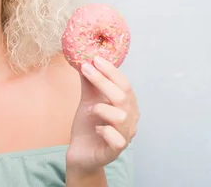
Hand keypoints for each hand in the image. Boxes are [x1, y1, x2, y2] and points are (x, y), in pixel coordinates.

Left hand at [66, 56, 139, 173]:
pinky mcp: (115, 151)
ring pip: (121, 116)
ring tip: (90, 109)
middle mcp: (130, 120)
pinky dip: (106, 131)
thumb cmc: (88, 125)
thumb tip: (84, 60)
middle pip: (122, 97)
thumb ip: (89, 84)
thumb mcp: (88, 101)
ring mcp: (124, 136)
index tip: (95, 59)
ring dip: (102, 108)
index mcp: (126, 106)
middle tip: (86, 69)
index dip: (111, 71)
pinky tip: (97, 128)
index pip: (124, 84)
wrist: (81, 152)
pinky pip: (117, 139)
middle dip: (103, 81)